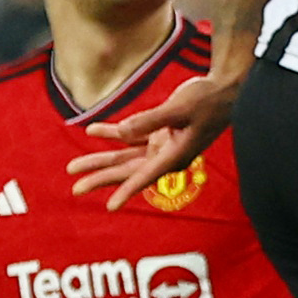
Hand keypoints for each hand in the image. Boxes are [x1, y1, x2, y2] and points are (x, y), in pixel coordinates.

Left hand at [71, 47, 245, 204]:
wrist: (224, 90)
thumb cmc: (207, 100)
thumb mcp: (179, 108)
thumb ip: (149, 121)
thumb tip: (122, 133)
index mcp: (175, 154)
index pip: (145, 175)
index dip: (127, 191)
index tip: (111, 207)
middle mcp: (166, 154)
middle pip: (128, 170)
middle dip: (102, 177)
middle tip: (76, 189)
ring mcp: (162, 144)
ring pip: (125, 157)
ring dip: (101, 160)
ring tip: (74, 168)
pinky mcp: (160, 133)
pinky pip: (131, 136)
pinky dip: (112, 134)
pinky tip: (93, 132)